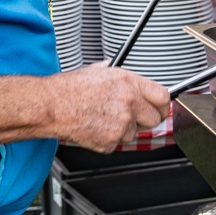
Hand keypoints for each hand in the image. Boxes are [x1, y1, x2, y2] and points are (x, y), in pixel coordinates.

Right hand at [50, 64, 170, 152]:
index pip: (162, 97)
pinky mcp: (111, 141)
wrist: (52, 106)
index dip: (162, 105)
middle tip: (131, 116)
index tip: (159, 108)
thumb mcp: (100, 71)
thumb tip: (132, 83)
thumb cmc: (70, 89)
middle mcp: (129, 103)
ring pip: (134, 133)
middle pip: (155, 119)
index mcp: (128, 83)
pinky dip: (108, 139)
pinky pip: (117, 143)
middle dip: (144, 119)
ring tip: (102, 118)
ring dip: (123, 129)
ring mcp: (121, 124)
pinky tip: (95, 127)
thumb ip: (121, 78)